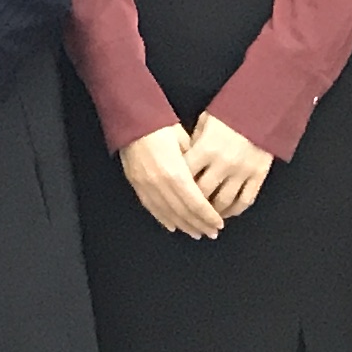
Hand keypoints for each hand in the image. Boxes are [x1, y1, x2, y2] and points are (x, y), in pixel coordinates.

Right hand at [118, 124, 226, 239]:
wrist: (132, 118)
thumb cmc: (160, 125)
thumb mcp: (185, 140)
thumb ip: (195, 162)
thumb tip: (205, 177)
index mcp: (175, 172)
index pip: (196, 204)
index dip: (208, 217)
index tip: (219, 223)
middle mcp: (160, 183)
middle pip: (183, 212)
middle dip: (199, 224)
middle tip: (211, 232)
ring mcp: (146, 186)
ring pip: (168, 214)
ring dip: (183, 225)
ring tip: (196, 233)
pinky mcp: (136, 184)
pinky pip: (152, 207)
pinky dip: (164, 219)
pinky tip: (173, 225)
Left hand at [187, 113, 273, 221]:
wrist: (262, 108)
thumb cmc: (230, 113)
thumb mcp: (205, 122)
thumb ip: (193, 143)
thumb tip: (182, 161)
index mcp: (207, 148)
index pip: (186, 175)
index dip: (177, 186)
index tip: (172, 194)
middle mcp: (224, 163)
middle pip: (203, 194)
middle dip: (192, 205)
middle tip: (186, 212)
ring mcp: (243, 171)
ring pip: (224, 202)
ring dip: (212, 214)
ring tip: (205, 218)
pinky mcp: (258, 175)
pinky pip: (245, 200)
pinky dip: (234, 211)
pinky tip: (226, 214)